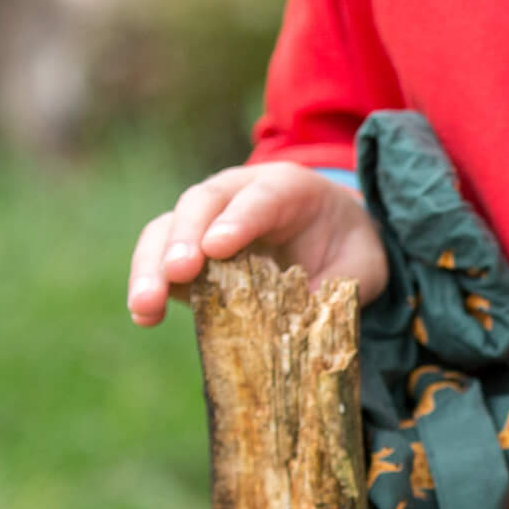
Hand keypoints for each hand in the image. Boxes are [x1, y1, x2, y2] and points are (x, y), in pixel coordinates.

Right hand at [126, 162, 388, 325]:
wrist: (333, 234)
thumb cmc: (348, 244)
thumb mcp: (364, 263)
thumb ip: (341, 283)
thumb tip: (303, 320)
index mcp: (288, 187)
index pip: (260, 197)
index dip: (238, 220)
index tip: (217, 247)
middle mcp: (238, 193)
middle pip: (201, 203)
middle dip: (185, 237)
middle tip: (177, 273)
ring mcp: (207, 219)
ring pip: (167, 228)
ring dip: (152, 265)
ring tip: (145, 307)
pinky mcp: (188, 249)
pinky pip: (159, 256)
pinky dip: (148, 282)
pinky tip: (144, 315)